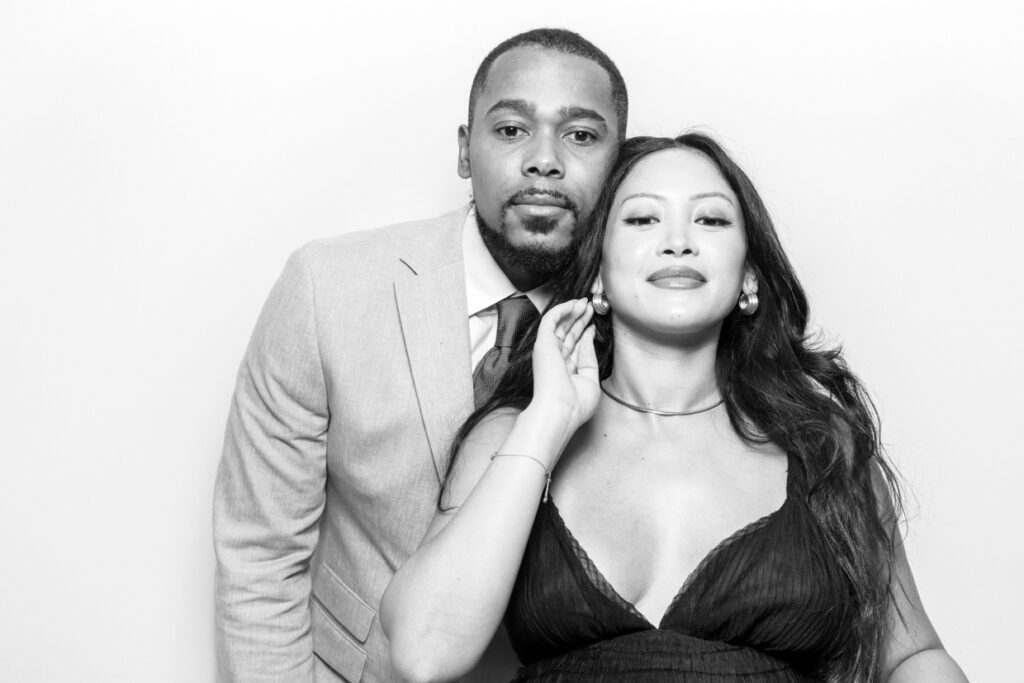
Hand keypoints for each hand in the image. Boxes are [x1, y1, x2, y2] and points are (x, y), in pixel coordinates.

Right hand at [529, 298, 599, 432]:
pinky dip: (562, 310)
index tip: (592, 325)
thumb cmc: (575, 404)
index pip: (573, 347)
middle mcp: (555, 360)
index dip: (583, 333)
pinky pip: (551, 320)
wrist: (560, 410)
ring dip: (571, 311)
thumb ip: (588, 356)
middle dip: (579, 319)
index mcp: (564, 370)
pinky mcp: (543, 342)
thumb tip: (587, 335)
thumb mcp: (590, 379)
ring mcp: (548, 350)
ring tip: (585, 302)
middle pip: (568, 333)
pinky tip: (574, 304)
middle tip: (590, 307)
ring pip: (559, 324)